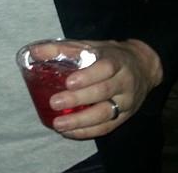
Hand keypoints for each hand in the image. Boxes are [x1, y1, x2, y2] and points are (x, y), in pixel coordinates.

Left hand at [48, 39, 162, 138]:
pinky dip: (87, 131)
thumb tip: (33, 52)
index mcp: (116, 61)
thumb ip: (63, 49)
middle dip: (79, 99)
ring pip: (105, 114)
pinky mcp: (124, 116)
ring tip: (59, 124)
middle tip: (55, 102)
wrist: (143, 67)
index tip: (69, 82)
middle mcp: (124, 82)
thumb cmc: (109, 55)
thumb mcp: (90, 46)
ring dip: (81, 121)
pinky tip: (69, 132)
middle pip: (103, 92)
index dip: (88, 76)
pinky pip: (107, 127)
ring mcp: (126, 101)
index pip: (105, 68)